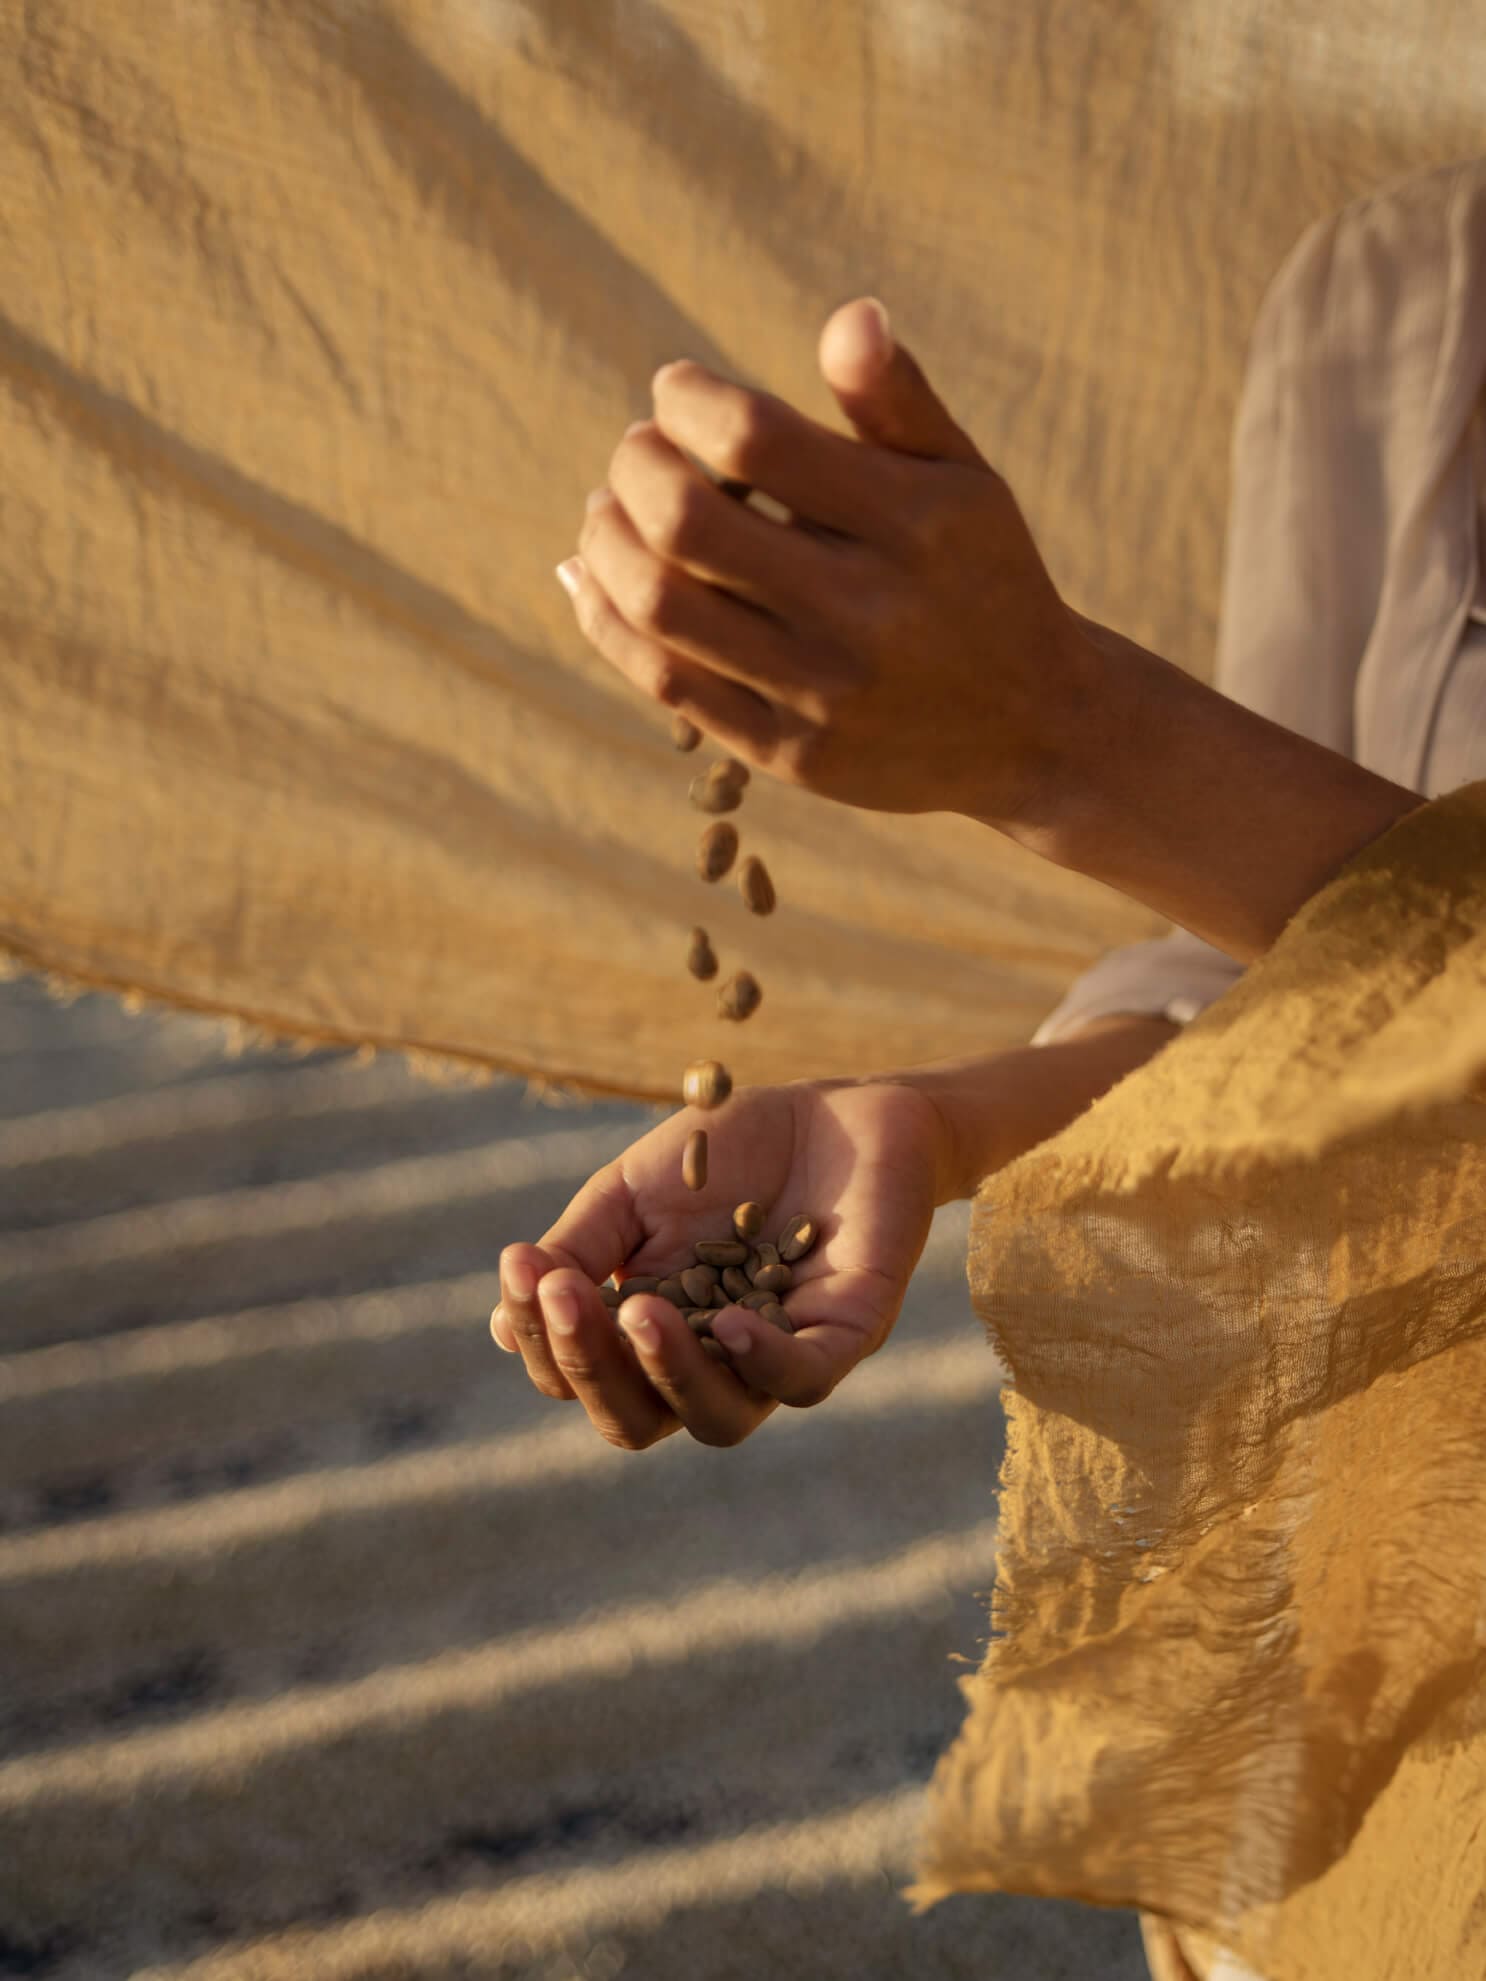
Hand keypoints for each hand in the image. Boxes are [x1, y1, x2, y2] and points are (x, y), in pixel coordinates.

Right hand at [491, 1077, 946, 1449]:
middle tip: (563, 1295)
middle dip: (589, 1366)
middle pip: (635, 1419)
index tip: (523, 1270)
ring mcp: (777, 1353)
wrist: (837, 1109)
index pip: (580, 1376)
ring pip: (716, 1420)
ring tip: (637, 1313)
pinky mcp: (846, 1333)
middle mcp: (707, 1362)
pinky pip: (803, 1381)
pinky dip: (761, 1362)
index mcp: (647, 1333)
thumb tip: (503, 1326)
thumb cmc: (731, 1151)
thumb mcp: (634, 1192)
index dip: (543, 1340)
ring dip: (666, 1373)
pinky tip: (728, 1324)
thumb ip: (581, 1250)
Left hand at [561, 296, 1089, 831]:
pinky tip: (595, 579)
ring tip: (607, 509)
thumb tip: (848, 315)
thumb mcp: (963, 478)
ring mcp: (822, 692)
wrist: (1035, 728)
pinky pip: (666, 682)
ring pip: (661, 606)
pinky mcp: (789, 754)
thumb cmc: (982, 575)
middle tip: (635, 450)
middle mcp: (866, 613)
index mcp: (912, 524)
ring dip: (606, 542)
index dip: (688, 401)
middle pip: (687, 523)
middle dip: (634, 466)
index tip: (674, 388)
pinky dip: (608, 621)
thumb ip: (897, 399)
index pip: (756, 439)